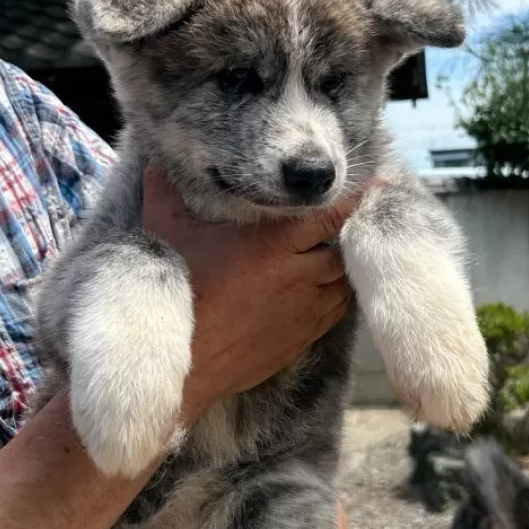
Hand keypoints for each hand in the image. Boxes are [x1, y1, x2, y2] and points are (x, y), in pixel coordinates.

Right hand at [142, 164, 373, 422]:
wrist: (185, 365)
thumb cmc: (179, 295)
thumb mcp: (168, 237)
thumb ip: (165, 195)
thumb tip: (154, 163)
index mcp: (274, 244)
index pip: (329, 214)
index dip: (353, 198)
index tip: (375, 184)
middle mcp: (300, 274)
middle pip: (342, 248)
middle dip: (342, 236)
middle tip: (338, 226)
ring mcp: (305, 309)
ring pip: (343, 282)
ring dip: (340, 268)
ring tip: (330, 257)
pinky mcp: (304, 338)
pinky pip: (335, 313)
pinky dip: (335, 298)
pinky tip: (323, 292)